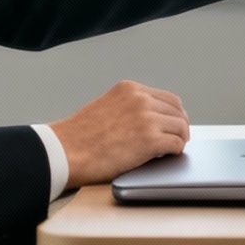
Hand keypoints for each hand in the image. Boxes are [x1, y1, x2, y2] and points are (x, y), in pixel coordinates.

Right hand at [50, 80, 191, 186]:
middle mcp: (140, 99)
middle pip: (177, 111)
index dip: (174, 113)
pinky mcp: (149, 140)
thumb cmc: (79, 136)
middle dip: (180, 126)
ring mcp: (146, 118)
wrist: (64, 151)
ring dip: (180, 139)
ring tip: (174, 148)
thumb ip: (128, 108)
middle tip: (179, 138)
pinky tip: (169, 155)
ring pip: (180, 127)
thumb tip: (149, 120)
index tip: (174, 124)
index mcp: (130, 89)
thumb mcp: (106, 107)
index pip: (168, 98)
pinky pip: (176, 144)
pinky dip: (176, 151)